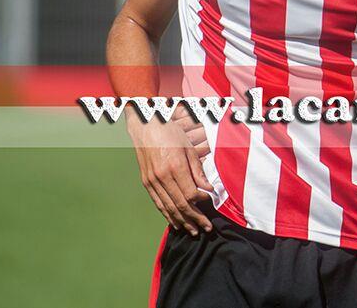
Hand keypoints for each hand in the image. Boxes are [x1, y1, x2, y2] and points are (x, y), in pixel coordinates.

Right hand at [128, 116, 213, 235]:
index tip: (210, 203)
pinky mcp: (146, 183)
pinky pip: (157, 202)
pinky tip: (175, 222)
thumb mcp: (189, 148)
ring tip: (192, 230)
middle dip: (194, 218)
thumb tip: (208, 189)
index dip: (201, 202)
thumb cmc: (170, 133)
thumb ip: (198, 171)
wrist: (146, 126)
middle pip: (180, 204)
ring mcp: (152, 181)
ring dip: (181, 221)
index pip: (190, 193)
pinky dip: (167, 214)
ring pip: (168, 207)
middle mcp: (161, 177)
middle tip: (205, 228)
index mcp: (174, 167)